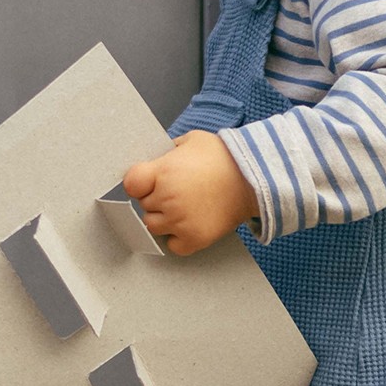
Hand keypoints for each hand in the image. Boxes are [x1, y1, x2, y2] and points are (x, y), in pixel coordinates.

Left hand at [121, 132, 259, 255]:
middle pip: (143, 205)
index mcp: (163, 172)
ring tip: (183, 207)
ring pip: (153, 226)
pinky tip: (189, 223)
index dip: (139, 183)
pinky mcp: (194, 238)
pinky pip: (172, 245)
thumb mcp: (192, 140)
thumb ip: (168, 151)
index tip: (147, 182)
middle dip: (155, 198)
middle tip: (176, 191)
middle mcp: (168, 198)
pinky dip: (178, 238)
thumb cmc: (225, 157)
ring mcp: (180, 221)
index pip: (130, 184)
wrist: (255, 179)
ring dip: (163, 219)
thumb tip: (155, 160)